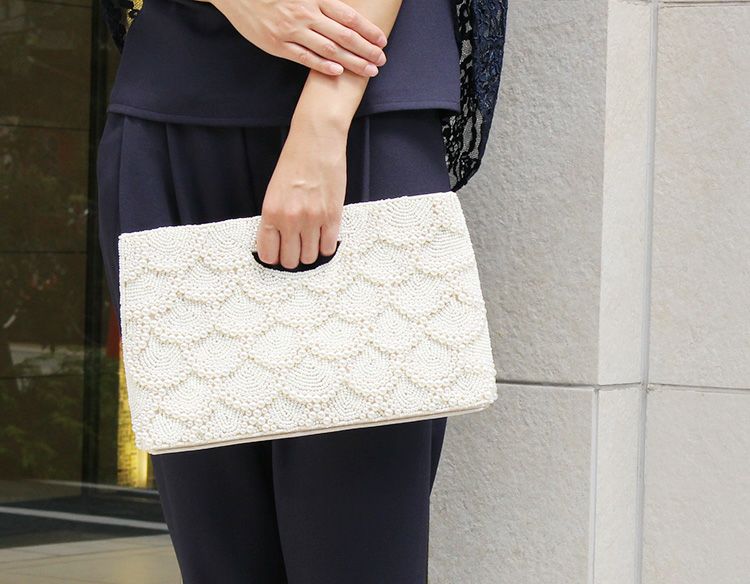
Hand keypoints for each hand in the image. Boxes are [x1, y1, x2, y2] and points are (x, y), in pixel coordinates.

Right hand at [203, 0, 387, 76]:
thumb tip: (344, 8)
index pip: (348, 16)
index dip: (367, 29)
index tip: (382, 40)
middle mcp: (305, 13)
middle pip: (343, 35)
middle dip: (366, 49)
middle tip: (381, 60)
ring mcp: (291, 31)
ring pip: (328, 49)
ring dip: (352, 61)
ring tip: (369, 70)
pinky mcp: (278, 45)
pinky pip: (304, 57)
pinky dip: (322, 65)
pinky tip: (338, 72)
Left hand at [256, 115, 348, 269]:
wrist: (316, 142)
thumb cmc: (294, 163)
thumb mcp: (274, 192)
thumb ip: (274, 218)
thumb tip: (278, 243)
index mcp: (271, 213)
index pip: (268, 254)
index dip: (273, 257)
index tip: (278, 254)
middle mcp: (290, 219)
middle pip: (290, 261)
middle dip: (292, 258)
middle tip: (295, 248)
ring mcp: (313, 220)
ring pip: (310, 258)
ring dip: (309, 253)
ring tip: (310, 241)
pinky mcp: (333, 216)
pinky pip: (329, 248)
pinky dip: (326, 247)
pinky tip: (323, 237)